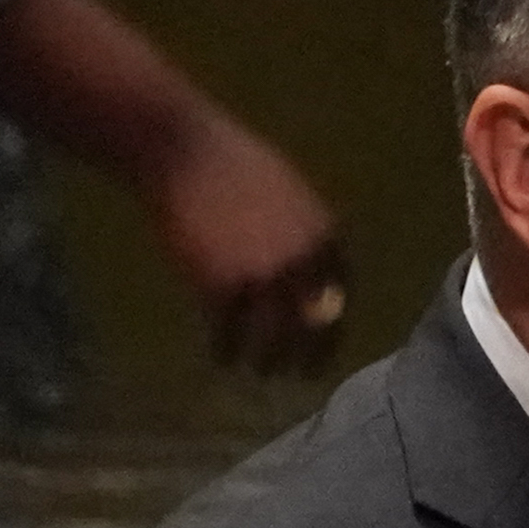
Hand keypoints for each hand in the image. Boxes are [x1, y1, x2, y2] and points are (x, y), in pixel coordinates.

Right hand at [148, 117, 347, 373]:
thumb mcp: (291, 195)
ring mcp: (265, 279)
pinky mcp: (223, 288)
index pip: (342, 293)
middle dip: (310, 354)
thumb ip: (306, 235)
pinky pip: (229, 332)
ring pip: (274, 337)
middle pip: (316, 324)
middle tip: (303, 375)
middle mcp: (304, 264)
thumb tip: (310, 272)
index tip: (327, 339)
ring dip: (267, 360)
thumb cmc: (235, 164)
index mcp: (326, 236)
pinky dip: (225, 349)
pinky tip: (221, 357)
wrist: (186, 153)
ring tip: (261, 372)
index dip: (334, 321)